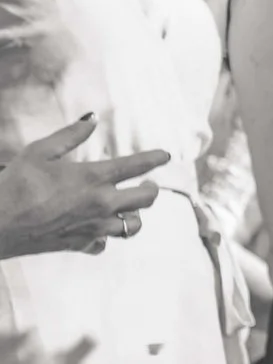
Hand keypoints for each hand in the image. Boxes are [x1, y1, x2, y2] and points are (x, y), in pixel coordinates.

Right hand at [0, 116, 169, 258]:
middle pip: (146, 199)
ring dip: (134, 216)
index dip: (155, 158)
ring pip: (133, 226)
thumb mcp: (39, 152)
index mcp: (93, 177)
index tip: (166, 155)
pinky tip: (98, 230)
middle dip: (151, 189)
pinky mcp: (81, 245)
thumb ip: (69, 136)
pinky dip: (105, 237)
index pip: (137, 166)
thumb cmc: (14, 185)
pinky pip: (105, 244)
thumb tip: (92, 118)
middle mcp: (101, 204)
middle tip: (148, 184)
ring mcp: (94, 227)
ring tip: (128, 208)